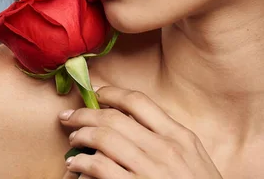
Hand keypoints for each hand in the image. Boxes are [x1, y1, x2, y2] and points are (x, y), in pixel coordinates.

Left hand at [59, 86, 222, 178]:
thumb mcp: (194, 159)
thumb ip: (168, 137)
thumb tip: (130, 119)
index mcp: (180, 137)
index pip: (138, 101)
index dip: (111, 93)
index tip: (95, 92)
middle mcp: (165, 149)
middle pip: (113, 117)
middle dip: (85, 113)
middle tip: (70, 116)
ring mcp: (150, 170)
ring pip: (102, 138)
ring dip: (80, 136)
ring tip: (73, 140)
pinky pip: (99, 167)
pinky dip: (82, 162)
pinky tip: (76, 164)